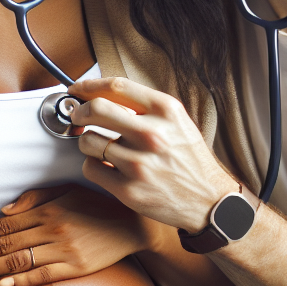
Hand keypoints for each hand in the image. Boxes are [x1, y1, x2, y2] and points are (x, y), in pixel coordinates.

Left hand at [0, 184, 150, 285]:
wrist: (133, 224)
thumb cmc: (97, 206)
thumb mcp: (67, 191)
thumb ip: (35, 199)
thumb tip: (5, 212)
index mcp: (47, 210)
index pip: (3, 225)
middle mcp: (51, 229)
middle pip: (4, 244)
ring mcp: (64, 249)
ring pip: (19, 260)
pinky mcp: (77, 267)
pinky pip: (45, 275)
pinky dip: (23, 280)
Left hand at [67, 77, 238, 233]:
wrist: (208, 200)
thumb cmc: (188, 158)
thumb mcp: (177, 121)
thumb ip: (144, 106)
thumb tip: (101, 95)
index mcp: (165, 111)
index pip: (117, 86)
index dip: (89, 85)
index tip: (78, 90)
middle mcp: (152, 134)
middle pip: (96, 109)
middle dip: (79, 111)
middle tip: (78, 116)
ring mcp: (139, 163)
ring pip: (88, 141)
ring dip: (88, 142)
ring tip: (101, 147)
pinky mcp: (129, 190)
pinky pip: (91, 169)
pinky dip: (93, 166)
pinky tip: (107, 167)